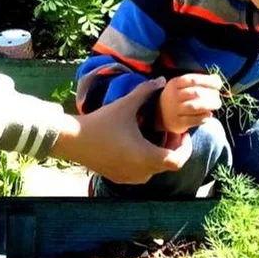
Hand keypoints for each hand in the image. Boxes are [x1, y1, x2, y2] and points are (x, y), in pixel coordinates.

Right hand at [50, 77, 192, 184]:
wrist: (74, 140)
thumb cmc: (102, 122)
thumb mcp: (126, 105)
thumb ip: (145, 91)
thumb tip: (161, 80)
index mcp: (146, 157)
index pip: (177, 161)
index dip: (185, 148)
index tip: (181, 134)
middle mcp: (141, 172)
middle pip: (167, 165)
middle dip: (173, 148)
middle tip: (170, 132)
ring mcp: (129, 178)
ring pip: (154, 170)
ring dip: (160, 155)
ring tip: (156, 137)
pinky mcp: (119, 178)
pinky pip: (141, 173)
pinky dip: (146, 161)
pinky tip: (139, 145)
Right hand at [156, 73, 222, 134]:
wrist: (161, 114)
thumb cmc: (178, 97)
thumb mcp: (183, 86)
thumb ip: (199, 82)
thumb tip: (217, 80)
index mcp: (175, 83)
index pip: (193, 79)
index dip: (208, 81)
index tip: (219, 84)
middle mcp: (173, 95)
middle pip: (195, 93)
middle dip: (211, 94)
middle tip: (218, 98)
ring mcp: (174, 110)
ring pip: (194, 107)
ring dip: (208, 105)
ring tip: (216, 105)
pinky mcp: (177, 122)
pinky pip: (192, 120)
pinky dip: (203, 118)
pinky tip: (209, 115)